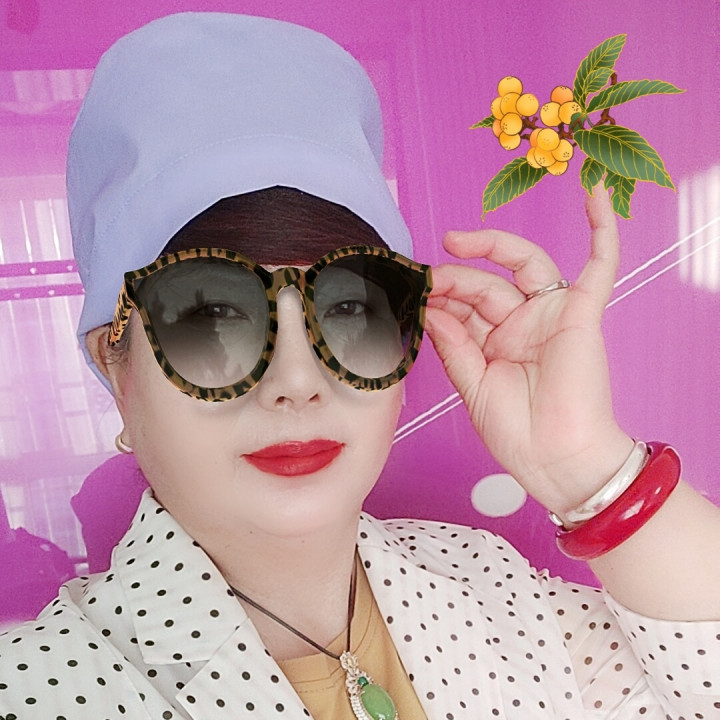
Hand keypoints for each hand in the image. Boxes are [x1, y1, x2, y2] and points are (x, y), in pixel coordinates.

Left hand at [425, 188, 633, 515]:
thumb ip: (454, 344)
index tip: (412, 293)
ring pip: (524, 265)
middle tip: (428, 278)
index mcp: (496, 344)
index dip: (439, 296)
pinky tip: (592, 196)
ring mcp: (552, 317)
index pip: (465, 305)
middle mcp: (522, 326)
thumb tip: (431, 310)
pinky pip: (600, 267)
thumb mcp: (472, 386)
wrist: (556, 462)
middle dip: (454, 277)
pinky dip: (601, 232)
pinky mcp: (582, 315)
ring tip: (455, 241)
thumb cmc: (518, 434)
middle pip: (486, 284)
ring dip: (492, 246)